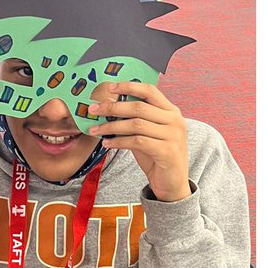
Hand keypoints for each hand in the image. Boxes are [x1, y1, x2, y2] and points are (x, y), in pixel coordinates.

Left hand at [88, 81, 190, 201]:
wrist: (172, 181)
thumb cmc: (156, 153)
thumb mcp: (145, 133)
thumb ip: (132, 119)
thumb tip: (107, 104)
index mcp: (170, 111)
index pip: (150, 91)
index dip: (129, 87)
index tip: (109, 87)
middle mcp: (174, 120)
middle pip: (139, 107)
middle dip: (112, 107)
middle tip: (92, 110)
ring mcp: (173, 135)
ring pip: (136, 125)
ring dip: (110, 126)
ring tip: (94, 130)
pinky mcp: (167, 151)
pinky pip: (137, 142)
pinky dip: (118, 141)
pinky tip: (106, 143)